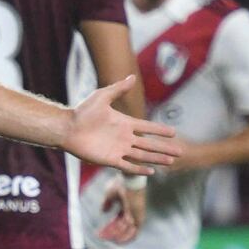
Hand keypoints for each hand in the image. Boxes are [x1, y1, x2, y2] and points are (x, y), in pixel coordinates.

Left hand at [64, 77, 180, 175]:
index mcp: (124, 123)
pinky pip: (128, 165)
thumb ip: (118, 89)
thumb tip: (132, 76)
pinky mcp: (110, 159)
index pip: (147, 128)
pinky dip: (139, 169)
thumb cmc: (83, 112)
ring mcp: (118, 149)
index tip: (174, 133)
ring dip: (157, 159)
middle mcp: (124, 137)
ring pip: (143, 155)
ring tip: (171, 162)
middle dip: (164, 148)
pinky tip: (151, 171)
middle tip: (180, 152)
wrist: (68, 128)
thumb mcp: (102, 96)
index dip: (160, 131)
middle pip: (149, 144)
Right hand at [98, 180, 145, 243]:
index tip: (98, 232)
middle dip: (110, 233)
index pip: (117, 221)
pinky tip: (115, 240)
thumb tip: (103, 212)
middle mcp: (132, 212)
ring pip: (126, 231)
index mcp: (127, 206)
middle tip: (99, 236)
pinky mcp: (139, 218)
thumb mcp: (110, 194)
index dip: (108, 227)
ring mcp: (136, 216)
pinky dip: (124, 237)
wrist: (129, 179)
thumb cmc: (121, 183)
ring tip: (103, 237)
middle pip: (121, 227)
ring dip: (115, 236)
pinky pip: (133, 233)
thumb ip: (107, 203)